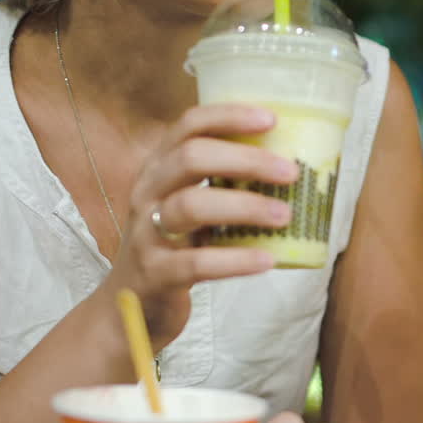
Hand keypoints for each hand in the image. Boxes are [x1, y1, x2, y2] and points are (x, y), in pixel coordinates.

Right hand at [99, 104, 298, 346]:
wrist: (130, 306)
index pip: (188, 126)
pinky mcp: (155, 274)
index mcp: (159, 169)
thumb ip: (224, 184)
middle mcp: (147, 193)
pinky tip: (267, 260)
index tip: (271, 119)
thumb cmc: (175, 247)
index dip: (228, 117)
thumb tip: (291, 167)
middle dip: (246, 160)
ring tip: (285, 215)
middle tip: (290, 172)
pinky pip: (196, 263)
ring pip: (191, 206)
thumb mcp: (191, 206)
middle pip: (190, 158)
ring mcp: (147, 233)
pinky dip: (236, 261)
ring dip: (245, 206)